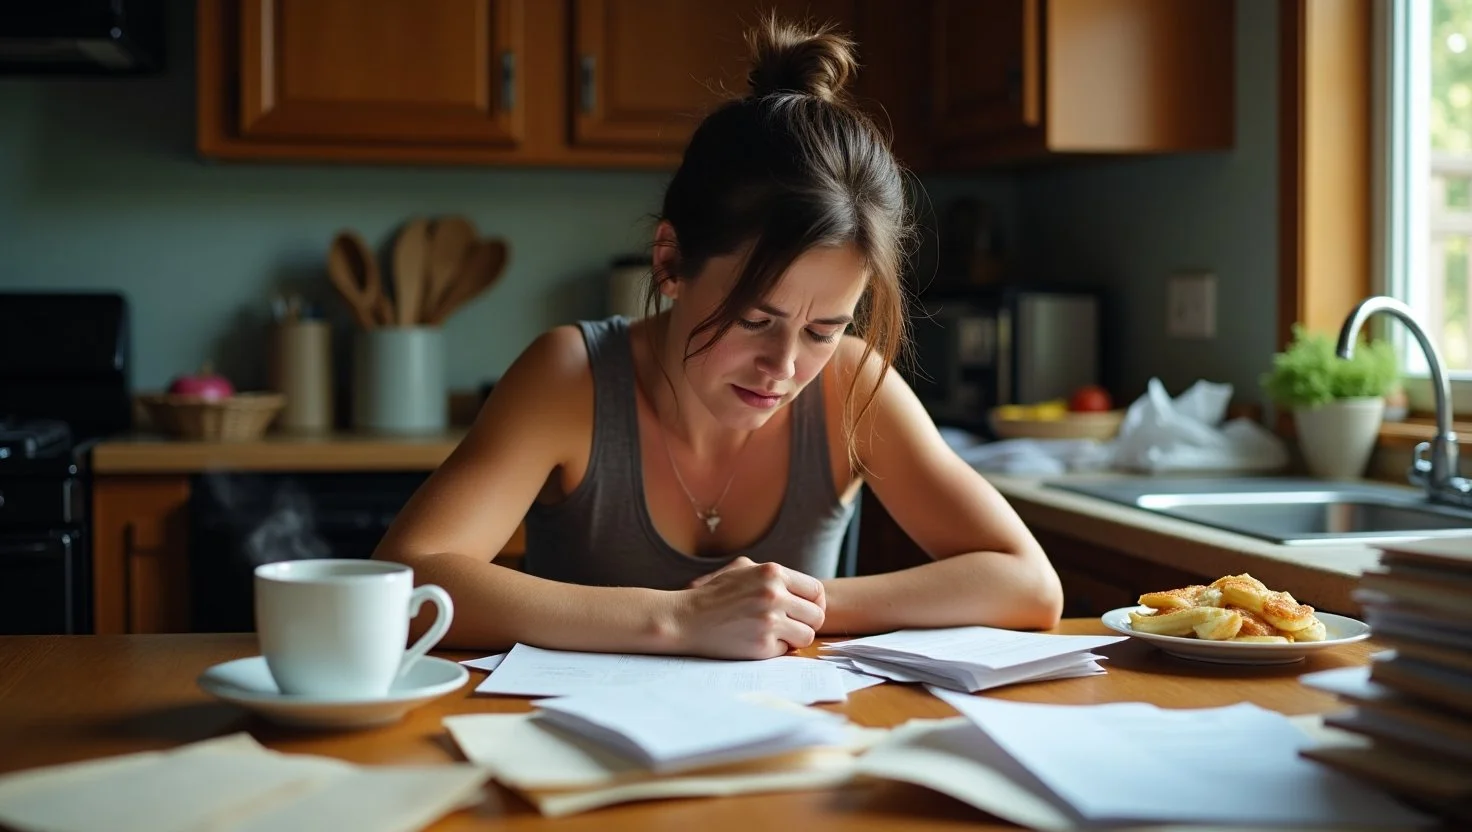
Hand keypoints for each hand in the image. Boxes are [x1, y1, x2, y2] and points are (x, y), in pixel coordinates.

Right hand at [671, 560, 826, 659]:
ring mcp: (769, 621)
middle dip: (806, 622)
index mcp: (773, 573)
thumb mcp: (743, 569)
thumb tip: (803, 589)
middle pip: (816, 615)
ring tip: (775, 634)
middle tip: (790, 625)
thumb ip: (774, 575)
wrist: (685, 618)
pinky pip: (785, 650)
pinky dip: (774, 649)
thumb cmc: (713, 594)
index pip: (816, 590)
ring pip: (807, 635)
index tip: (806, 611)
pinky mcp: (762, 646)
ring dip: (794, 638)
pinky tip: (755, 640)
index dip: (815, 603)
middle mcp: (774, 595)